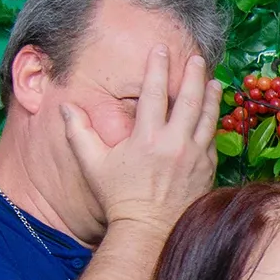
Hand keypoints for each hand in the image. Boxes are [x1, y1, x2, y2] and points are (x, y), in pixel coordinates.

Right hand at [60, 46, 218, 232]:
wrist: (149, 230)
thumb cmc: (118, 196)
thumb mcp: (93, 164)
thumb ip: (78, 132)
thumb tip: (65, 106)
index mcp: (147, 137)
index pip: (154, 92)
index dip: (158, 67)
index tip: (162, 49)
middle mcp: (175, 143)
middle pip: (189, 99)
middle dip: (193, 74)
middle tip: (197, 57)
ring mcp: (195, 157)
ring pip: (208, 118)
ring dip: (211, 96)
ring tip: (214, 80)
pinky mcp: (207, 169)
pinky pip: (212, 139)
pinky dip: (214, 122)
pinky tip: (214, 113)